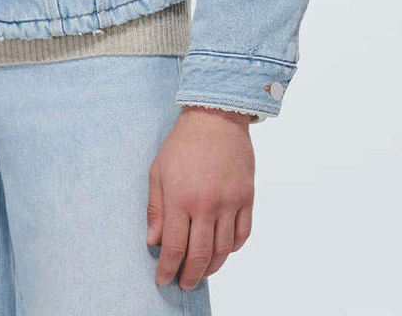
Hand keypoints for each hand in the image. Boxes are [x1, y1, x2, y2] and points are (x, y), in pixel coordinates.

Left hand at [146, 106, 255, 289]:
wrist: (215, 118)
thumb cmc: (182, 143)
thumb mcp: (158, 171)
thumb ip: (156, 208)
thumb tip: (154, 241)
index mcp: (180, 198)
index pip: (174, 247)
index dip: (168, 269)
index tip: (163, 280)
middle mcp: (206, 205)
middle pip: (200, 256)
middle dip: (190, 276)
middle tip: (184, 283)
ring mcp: (229, 203)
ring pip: (224, 251)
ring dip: (212, 268)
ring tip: (201, 272)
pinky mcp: (247, 198)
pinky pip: (243, 235)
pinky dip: (233, 249)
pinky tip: (223, 250)